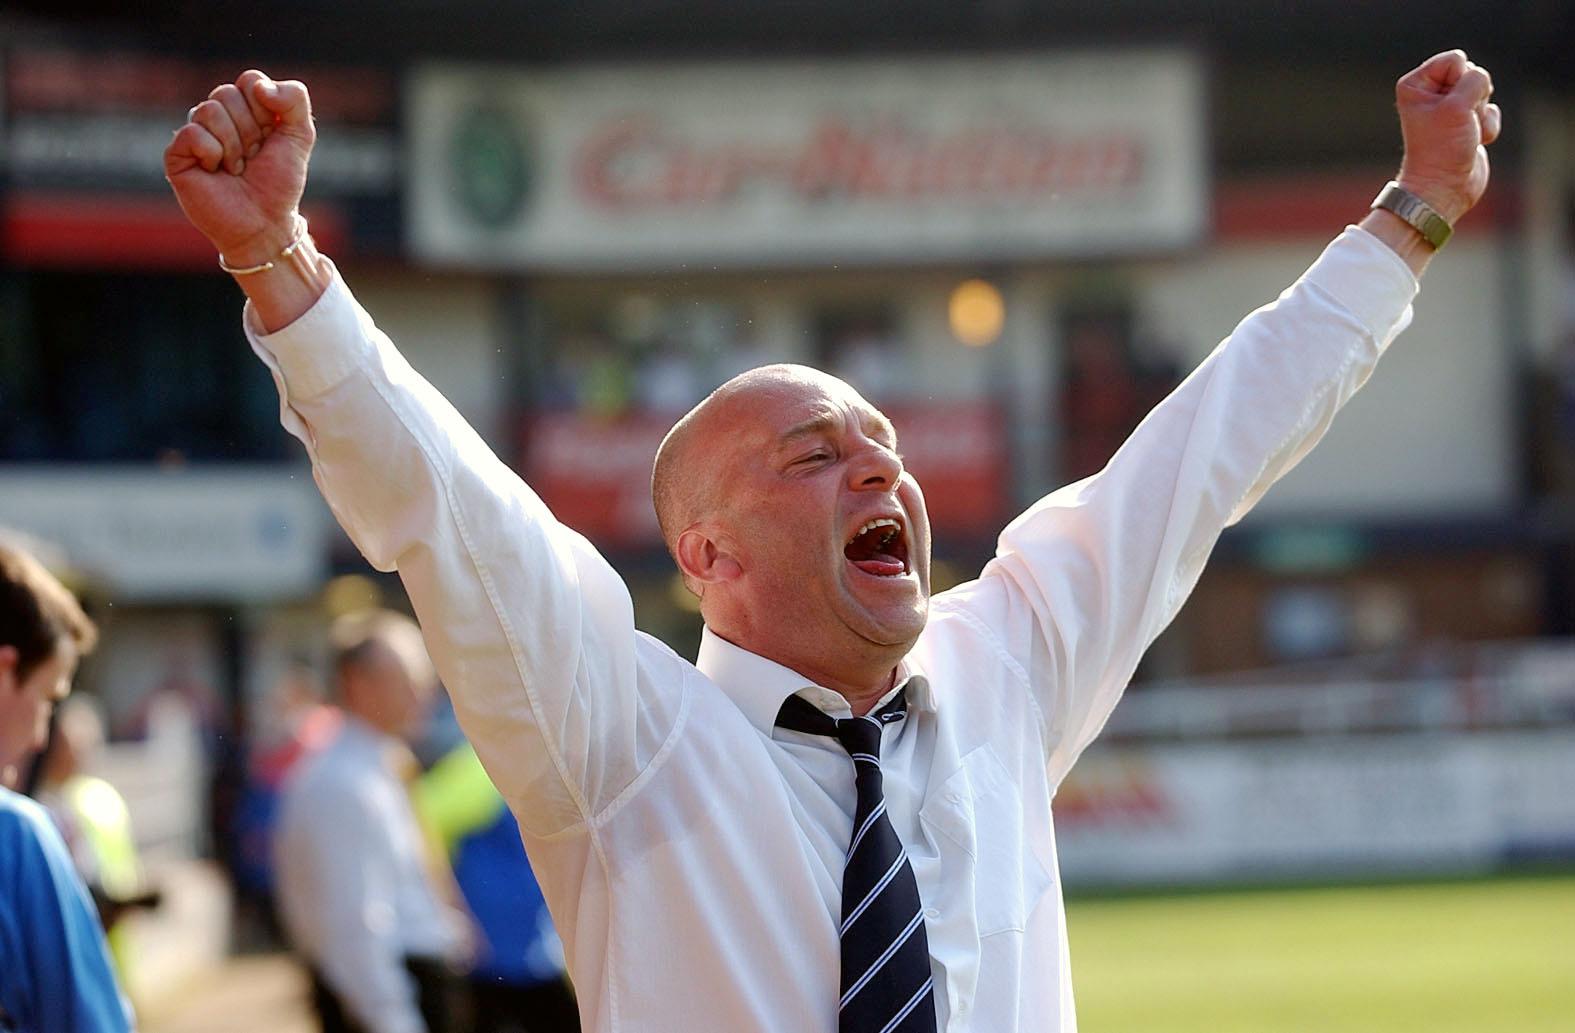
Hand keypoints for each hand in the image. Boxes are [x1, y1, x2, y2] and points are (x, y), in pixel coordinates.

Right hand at [164, 70, 316, 266]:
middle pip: (228, 94)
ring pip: (210, 111)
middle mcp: (217, 116)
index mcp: (245, 108)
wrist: (265, 223)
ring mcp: (195, 133)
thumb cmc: (280, 183)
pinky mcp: (177, 154)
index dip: (266, 110)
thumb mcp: (300, 136)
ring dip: (234, 146)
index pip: (250, 81)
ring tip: (236, 168)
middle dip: (250, 130)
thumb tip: (260, 86)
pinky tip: (216, 172)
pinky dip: (213, 154)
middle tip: (252, 158)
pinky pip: (193, 133)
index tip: (271, 137)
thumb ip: (295, 99)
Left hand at [1393, 50, 1500, 224]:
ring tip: (1464, 133)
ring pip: (1485, 92)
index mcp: (1415, 84)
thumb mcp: (1458, 106)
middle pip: (1473, 73)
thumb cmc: (1442, 148)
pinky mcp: (1466, 122)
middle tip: (1458, 122)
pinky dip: (1488, 127)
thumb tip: (1480, 79)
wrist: (1444, 188)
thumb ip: (1475, 78)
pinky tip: (1474, 142)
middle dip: (1474, 97)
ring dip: (1481, 114)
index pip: (1456, 59)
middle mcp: (1430, 94)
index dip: (1461, 81)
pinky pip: (1491, 111)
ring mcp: (1449, 108)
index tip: (1448, 108)